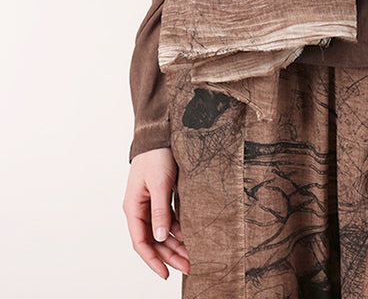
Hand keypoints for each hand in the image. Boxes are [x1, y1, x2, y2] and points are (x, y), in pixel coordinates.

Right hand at [123, 147, 189, 278]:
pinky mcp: (162, 197)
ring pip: (162, 232)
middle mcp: (140, 209)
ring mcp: (151, 204)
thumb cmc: (156, 155)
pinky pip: (169, 220)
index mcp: (133, 207)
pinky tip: (191, 237)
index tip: (166, 274)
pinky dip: (179, 230)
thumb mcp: (159, 183)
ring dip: (176, 245)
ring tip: (193, 256)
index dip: (153, 260)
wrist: (161, 133)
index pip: (141, 242)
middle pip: (153, 241)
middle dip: (170, 256)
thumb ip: (160, 211)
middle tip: (189, 267)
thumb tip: (159, 238)